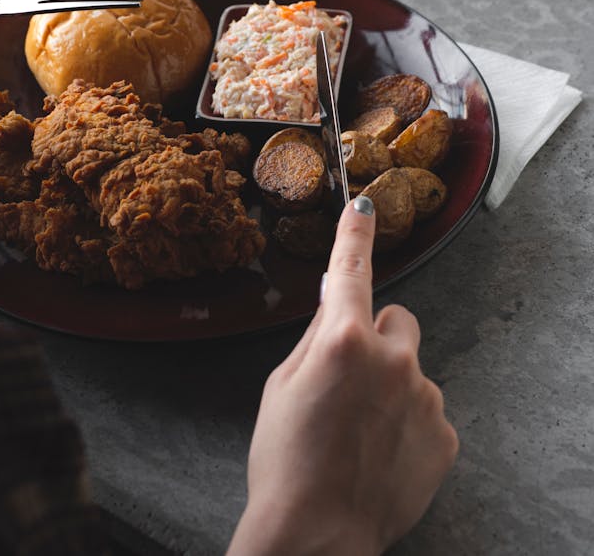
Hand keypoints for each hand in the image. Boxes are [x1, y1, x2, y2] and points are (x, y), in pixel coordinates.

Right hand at [228, 197, 458, 555]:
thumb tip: (333, 295)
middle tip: (347, 381)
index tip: (363, 203)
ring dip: (391, 385)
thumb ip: (316, 335)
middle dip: (376, 337)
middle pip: (395, 320)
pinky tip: (380, 453)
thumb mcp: (282, 385)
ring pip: (411, 368)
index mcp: (342, 338)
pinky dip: (407, 422)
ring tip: (359, 431)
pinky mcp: (444, 434)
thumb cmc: (284, 460)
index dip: (354, 232)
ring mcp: (424, 396)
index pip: (351, 268)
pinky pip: (425, 409)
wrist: (316, 537)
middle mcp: (392, 357)